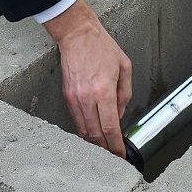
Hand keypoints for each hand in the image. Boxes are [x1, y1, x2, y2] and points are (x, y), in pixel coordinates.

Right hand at [42, 0, 132, 156]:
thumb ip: (124, 94)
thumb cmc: (102, 47)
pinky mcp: (66, 96)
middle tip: (114, 156)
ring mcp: (74, 98)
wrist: (77, 35)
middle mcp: (87, 98)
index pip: (110, 128)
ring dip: (94, 142)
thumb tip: (119, 116)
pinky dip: (84, 130)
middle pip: (95, 134)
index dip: (115, 146)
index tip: (121, 155)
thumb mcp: (124, 67)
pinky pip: (76, 120)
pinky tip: (92, 133)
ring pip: (83, 130)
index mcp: (104, 91)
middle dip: (105, 149)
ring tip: (104, 148)